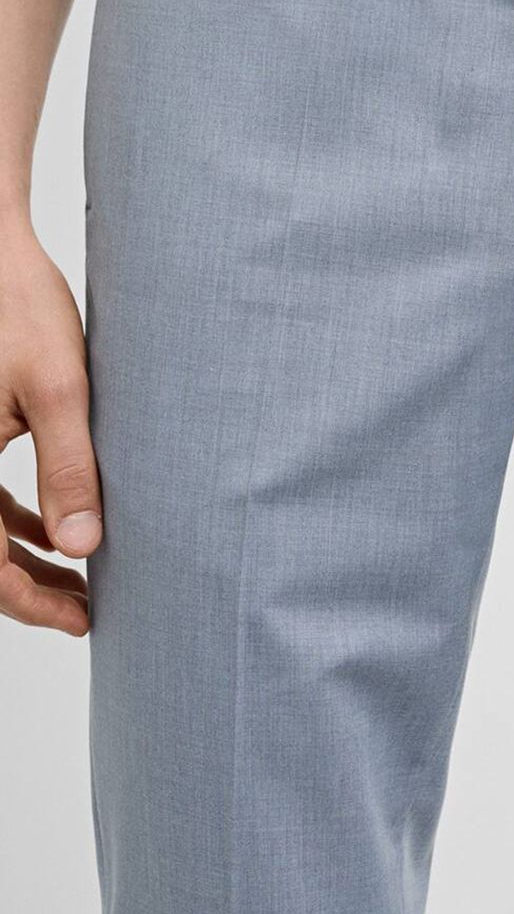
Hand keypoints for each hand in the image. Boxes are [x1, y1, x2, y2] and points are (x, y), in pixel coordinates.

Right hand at [0, 221, 100, 634]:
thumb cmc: (18, 306)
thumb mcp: (58, 389)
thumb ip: (70, 469)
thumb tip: (85, 547)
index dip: (31, 601)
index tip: (82, 620)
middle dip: (31, 586)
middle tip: (87, 609)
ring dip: (22, 555)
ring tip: (81, 575)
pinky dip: (13, 517)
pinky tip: (58, 525)